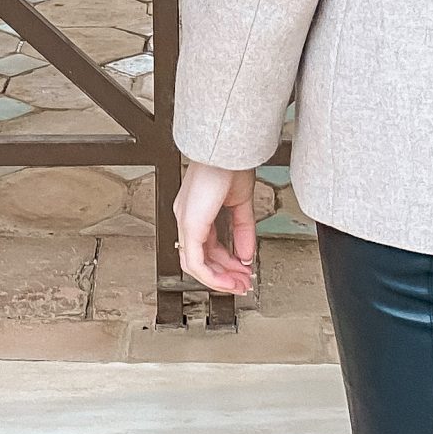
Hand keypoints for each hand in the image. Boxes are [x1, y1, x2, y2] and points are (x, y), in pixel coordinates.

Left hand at [173, 161, 257, 295]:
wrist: (228, 149)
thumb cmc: (231, 164)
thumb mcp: (240, 202)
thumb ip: (243, 230)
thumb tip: (246, 254)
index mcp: (195, 210)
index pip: (206, 247)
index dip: (224, 264)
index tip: (242, 271)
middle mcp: (186, 217)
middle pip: (200, 259)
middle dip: (224, 275)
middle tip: (242, 284)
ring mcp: (185, 221)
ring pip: (194, 264)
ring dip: (219, 279)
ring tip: (239, 284)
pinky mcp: (191, 224)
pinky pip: (196, 261)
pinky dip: (213, 274)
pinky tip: (229, 278)